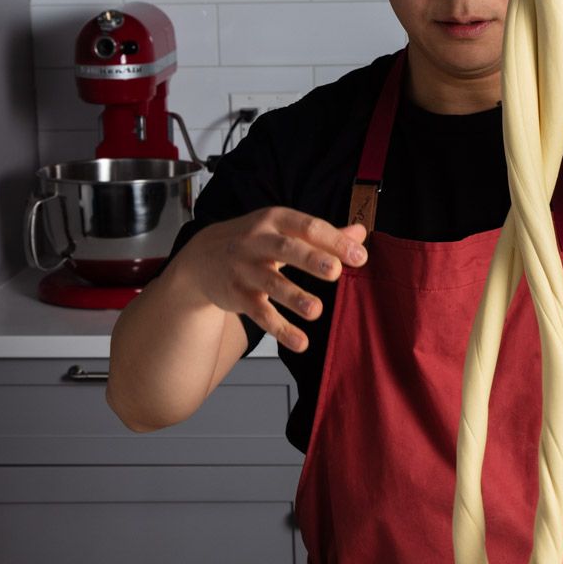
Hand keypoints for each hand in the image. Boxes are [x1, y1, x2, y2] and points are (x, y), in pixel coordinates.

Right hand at [187, 207, 367, 352]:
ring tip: (316, 310)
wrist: (201, 258)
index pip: (307, 226)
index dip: (334, 240)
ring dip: (294, 297)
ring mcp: (244, 269)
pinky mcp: (236, 295)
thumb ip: (322, 234)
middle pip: (285, 250)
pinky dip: (280, 329)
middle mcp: (257, 241)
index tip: (360, 256)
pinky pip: (259, 313)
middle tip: (335, 271)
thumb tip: (361, 233)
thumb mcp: (284, 230)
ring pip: (271, 283)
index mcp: (275, 220)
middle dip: (310, 259)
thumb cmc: (255, 241)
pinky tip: (300, 342)